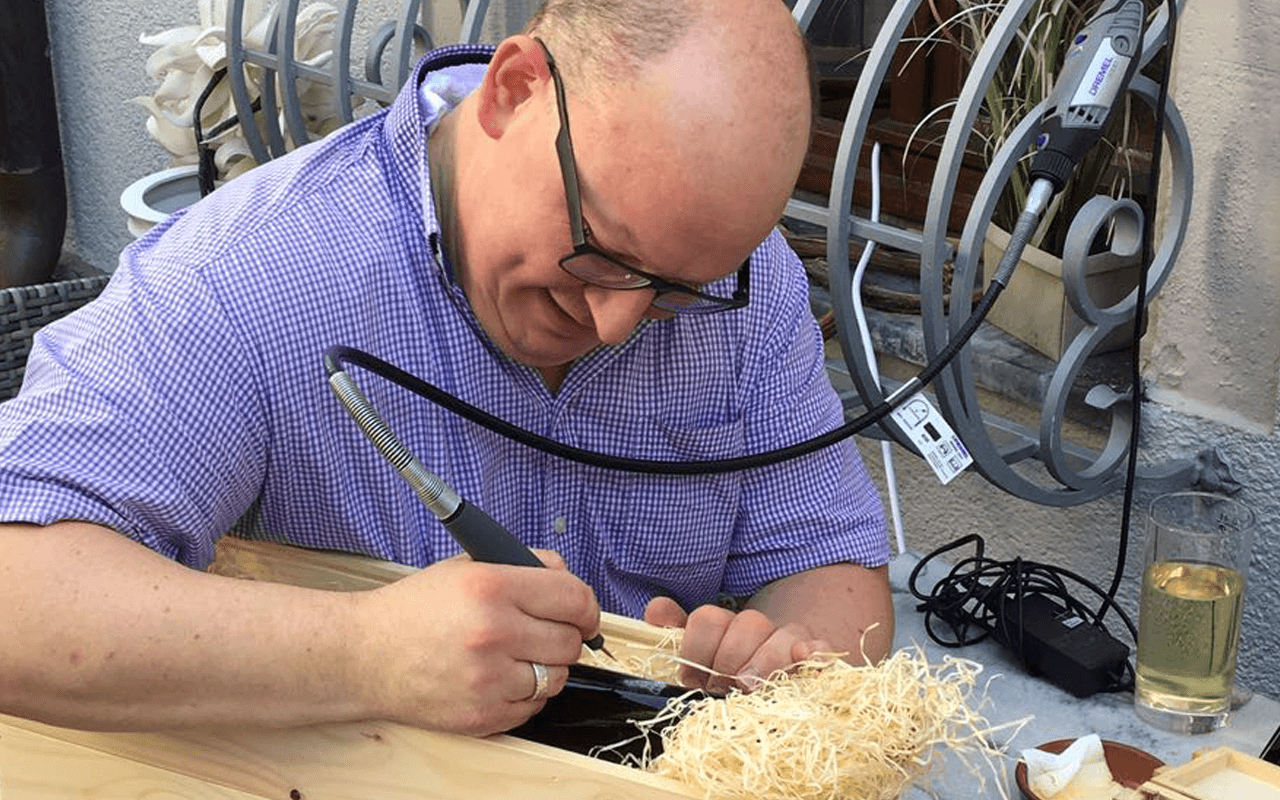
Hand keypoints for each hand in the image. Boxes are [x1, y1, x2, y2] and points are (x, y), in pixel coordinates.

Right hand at [353, 550, 600, 735]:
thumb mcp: (466, 568)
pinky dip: (526, 695)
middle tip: (545, 632)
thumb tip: (567, 577)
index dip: (587, 607)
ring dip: (547, 667)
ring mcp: (488, 679)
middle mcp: (493, 632)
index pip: (574, 598)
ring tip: (518, 655)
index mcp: (491, 587)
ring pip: (557, 678)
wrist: (363, 654)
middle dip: (566, 636)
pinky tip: (501, 678)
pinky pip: (533, 707)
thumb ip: (524, 566)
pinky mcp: (482, 715)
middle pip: (570, 642)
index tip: (585, 614)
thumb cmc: (413, 610)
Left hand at [643, 596, 831, 694]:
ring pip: (780, 635)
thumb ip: (675, 632)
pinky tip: (805, 658)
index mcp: (726, 624)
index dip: (696, 650)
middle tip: (719, 690)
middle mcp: (759, 627)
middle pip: (746, 624)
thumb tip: (655, 612)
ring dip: (763, 661)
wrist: (779, 676)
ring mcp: (790, 641)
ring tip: (747, 687)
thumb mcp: (700, 654)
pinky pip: (821, 648)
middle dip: (728, 660)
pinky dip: (815, 652)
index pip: (708, 619)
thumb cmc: (730, 673)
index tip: (691, 679)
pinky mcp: (817, 659)